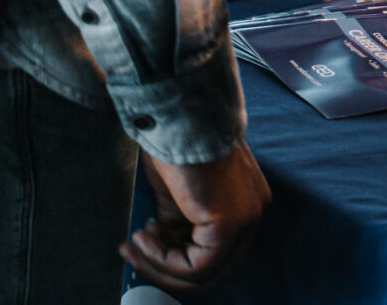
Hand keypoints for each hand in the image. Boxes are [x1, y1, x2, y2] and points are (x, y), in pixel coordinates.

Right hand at [124, 142, 268, 293]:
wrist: (178, 112)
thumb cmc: (175, 140)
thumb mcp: (176, 190)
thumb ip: (177, 219)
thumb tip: (164, 244)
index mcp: (246, 201)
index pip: (215, 249)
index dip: (174, 254)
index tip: (142, 240)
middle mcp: (253, 213)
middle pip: (213, 268)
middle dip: (166, 267)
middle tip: (132, 251)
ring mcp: (246, 221)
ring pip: (204, 273)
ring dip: (159, 265)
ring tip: (134, 242)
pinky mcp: (230, 225)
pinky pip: (196, 266)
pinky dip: (164, 260)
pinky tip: (143, 236)